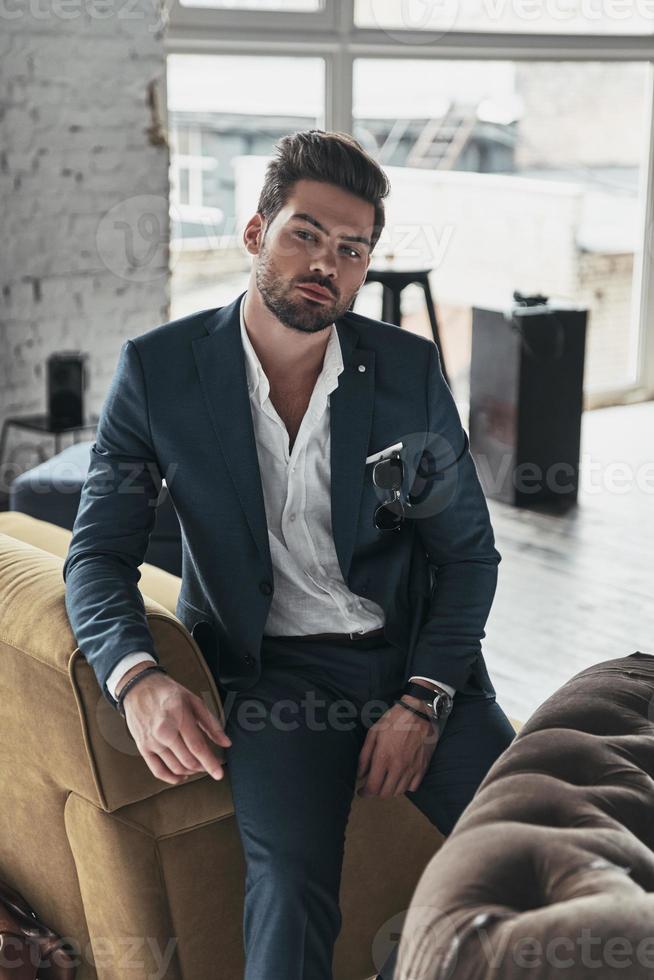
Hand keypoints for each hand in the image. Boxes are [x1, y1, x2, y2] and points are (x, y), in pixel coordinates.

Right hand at [119, 669, 231, 784]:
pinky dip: (172, 778)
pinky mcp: (143, 748)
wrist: (139, 687)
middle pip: (187, 761)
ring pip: (175, 768)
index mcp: (179, 717)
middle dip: (203, 767)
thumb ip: (211, 723)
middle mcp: (163, 732)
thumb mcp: (194, 701)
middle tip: (211, 763)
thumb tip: (225, 742)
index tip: (219, 773)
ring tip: (198, 766)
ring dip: (190, 771)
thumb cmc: (167, 692)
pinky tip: (181, 776)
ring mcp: (152, 741)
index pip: (197, 747)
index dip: (210, 763)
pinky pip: (158, 771)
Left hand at [356, 696, 438, 798]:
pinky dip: (405, 786)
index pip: (373, 787)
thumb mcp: (374, 733)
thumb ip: (365, 756)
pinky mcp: (423, 768)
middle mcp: (398, 767)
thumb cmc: (394, 720)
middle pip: (386, 794)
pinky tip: (400, 777)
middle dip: (376, 792)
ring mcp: (412, 768)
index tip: (362, 791)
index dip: (365, 793)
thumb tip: (360, 774)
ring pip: (399, 792)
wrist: (419, 712)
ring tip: (386, 780)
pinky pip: (413, 787)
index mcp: (384, 757)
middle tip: (373, 784)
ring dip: (390, 790)